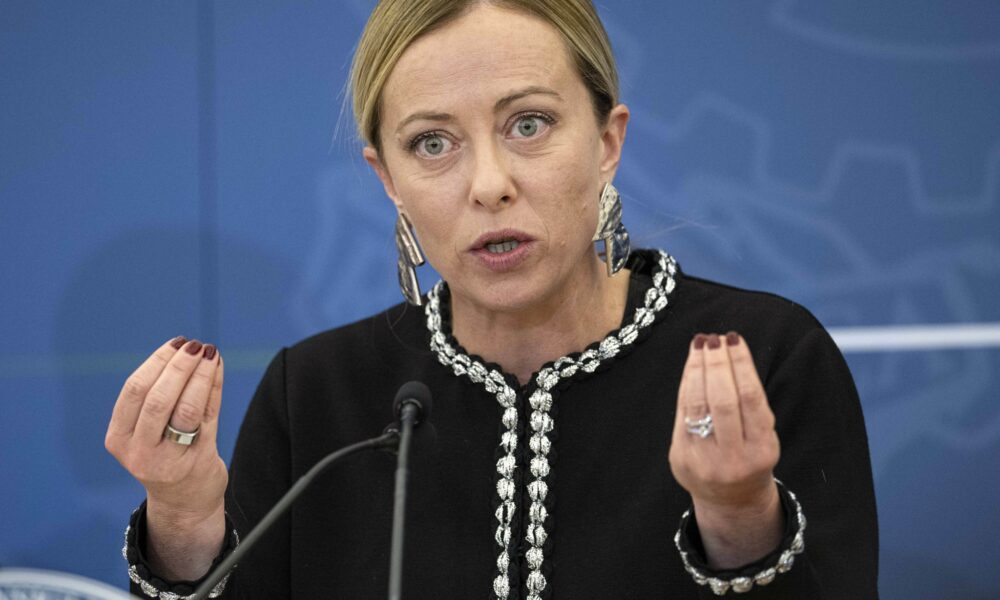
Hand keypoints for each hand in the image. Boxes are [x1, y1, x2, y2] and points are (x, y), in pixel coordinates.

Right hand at [105, 337, 227, 578]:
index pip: (135, 391)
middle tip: (196, 345)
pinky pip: (209, 416)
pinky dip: (214, 388)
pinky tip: (218, 369)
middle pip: (159, 398)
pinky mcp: (199, 461)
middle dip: (180, 366)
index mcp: (119, 439)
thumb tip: (185, 349)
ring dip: (201, 375)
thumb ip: (159, 396)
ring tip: (211, 353)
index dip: (157, 362)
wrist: (184, 503)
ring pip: (186, 408)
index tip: (176, 343)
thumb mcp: (147, 431)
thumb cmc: (164, 456)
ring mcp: (170, 459)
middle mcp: (140, 452)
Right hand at [668, 332, 782, 567]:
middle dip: (716, 365)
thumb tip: (695, 362)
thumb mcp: (682, 450)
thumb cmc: (702, 465)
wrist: (734, 501)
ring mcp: (748, 456)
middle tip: (711, 339)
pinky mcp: (769, 449)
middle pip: (719, 401)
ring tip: (728, 340)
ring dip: (736, 365)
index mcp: (690, 458)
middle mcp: (720, 461)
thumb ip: (686, 414)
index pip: (692, 405)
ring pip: (743, 400)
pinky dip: (750, 378)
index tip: (696, 346)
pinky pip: (760, 406)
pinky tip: (742, 359)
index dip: (694, 371)